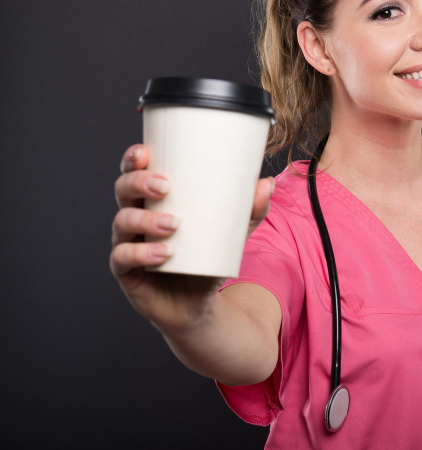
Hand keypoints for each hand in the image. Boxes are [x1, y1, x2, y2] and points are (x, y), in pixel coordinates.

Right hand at [110, 144, 274, 330]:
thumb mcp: (233, 232)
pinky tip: (164, 253)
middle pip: (123, 190)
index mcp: (154, 200)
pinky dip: (142, 253)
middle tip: (165, 186)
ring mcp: (128, 243)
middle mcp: (135, 217)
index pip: (135, 171)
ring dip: (145, 219)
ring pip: (123, 222)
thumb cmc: (208, 257)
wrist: (198, 303)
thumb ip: (250, 209)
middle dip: (138, 182)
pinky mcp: (126, 272)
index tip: (146, 150)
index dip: (134, 158)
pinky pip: (123, 258)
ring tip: (173, 224)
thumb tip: (267, 182)